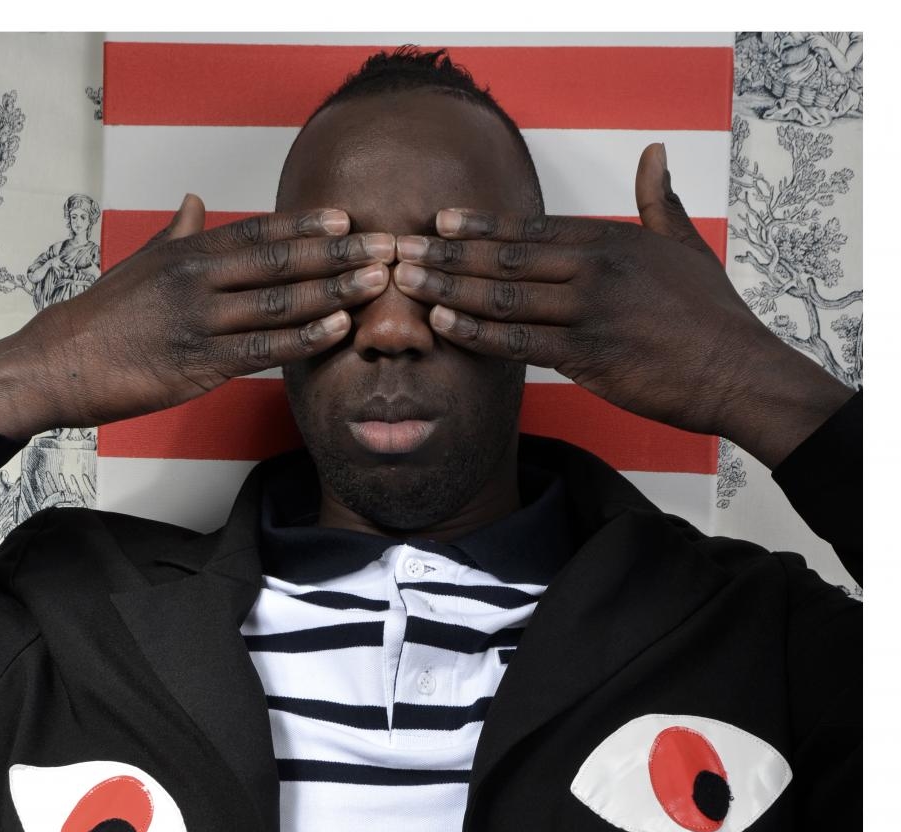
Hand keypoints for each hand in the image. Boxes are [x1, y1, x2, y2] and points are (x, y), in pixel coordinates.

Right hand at [0, 195, 393, 438]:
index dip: (304, 224)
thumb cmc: (108, 313)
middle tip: (383, 247)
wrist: (63, 361)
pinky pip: (265, 348)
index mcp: (188, 253)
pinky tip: (339, 328)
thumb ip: (178, 232)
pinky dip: (305, 338)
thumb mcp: (142, 263)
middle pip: (280, 262)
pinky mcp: (202, 365)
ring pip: (279, 303)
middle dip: (336, 253)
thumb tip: (194, 198)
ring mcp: (202, 322)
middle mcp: (199, 280)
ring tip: (375, 282)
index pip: (257, 232)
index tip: (346, 217)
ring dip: (333, 291)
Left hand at [392, 143, 852, 464]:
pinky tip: (443, 326)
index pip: (531, 229)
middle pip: (505, 257)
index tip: (440, 222)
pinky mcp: (586, 354)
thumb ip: (659, 201)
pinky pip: (518, 341)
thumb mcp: (687, 245)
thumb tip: (656, 154)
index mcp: (611, 240)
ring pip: (503, 296)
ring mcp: (587, 311)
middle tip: (402, 251)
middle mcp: (593, 269)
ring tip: (406, 285)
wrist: (737, 369)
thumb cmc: (711, 313)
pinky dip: (477, 333)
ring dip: (448, 289)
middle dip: (448, 254)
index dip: (481, 227)